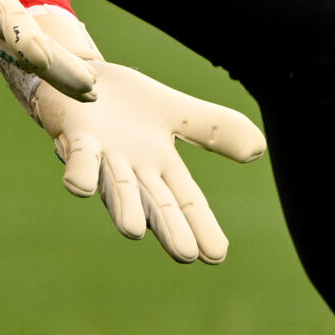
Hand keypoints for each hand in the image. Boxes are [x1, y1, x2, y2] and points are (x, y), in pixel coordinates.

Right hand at [0, 0, 98, 96]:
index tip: (53, 64)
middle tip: (92, 94)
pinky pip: (19, 54)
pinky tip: (63, 77)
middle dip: (58, 75)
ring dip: (54, 75)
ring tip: (87, 93)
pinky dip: (41, 67)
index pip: (16, 31)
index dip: (40, 52)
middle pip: (27, 55)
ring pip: (24, 59)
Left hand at [0, 11, 266, 263]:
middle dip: (168, 227)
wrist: (75, 79)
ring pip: (117, 186)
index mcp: (159, 165)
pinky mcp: (75, 137)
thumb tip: (260, 150)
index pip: (186, 200)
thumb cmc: (125, 106)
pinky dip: (79, 170)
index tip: (216, 255)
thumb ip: (215, 130)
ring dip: (125, 206)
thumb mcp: (177, 112)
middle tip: (185, 254)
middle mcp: (132, 168)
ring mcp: (103, 155)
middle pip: (155, 201)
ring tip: (134, 231)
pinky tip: (78, 187)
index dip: (201, 225)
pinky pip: (78, 156)